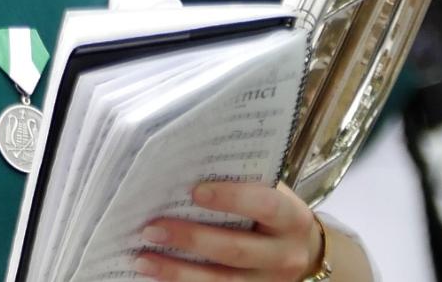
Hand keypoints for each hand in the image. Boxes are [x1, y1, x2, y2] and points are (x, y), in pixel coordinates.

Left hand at [137, 181, 326, 280]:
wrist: (298, 248)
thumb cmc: (270, 210)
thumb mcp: (266, 191)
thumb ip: (237, 182)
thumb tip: (180, 171)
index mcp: (291, 219)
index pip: (265, 205)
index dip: (231, 198)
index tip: (194, 190)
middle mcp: (285, 255)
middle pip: (236, 250)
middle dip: (191, 239)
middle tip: (152, 229)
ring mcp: (269, 281)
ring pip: (222, 281)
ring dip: (178, 271)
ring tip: (143, 260)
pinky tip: (155, 274)